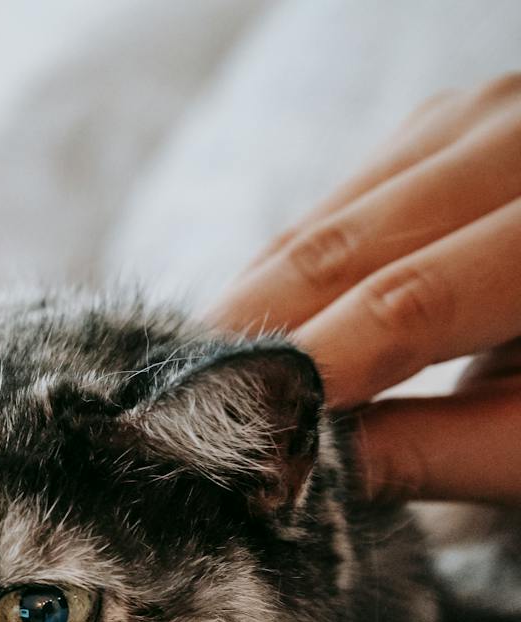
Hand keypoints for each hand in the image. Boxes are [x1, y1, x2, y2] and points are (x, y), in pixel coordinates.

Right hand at [208, 75, 520, 503]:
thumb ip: (427, 452)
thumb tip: (287, 470)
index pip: (413, 302)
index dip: (308, 370)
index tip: (226, 436)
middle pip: (348, 246)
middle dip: (251, 333)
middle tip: (174, 408)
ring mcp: (478, 118)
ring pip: (326, 220)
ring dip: (254, 305)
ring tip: (198, 382)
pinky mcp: (442, 127)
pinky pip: (334, 204)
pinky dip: (283, 274)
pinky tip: (248, 333)